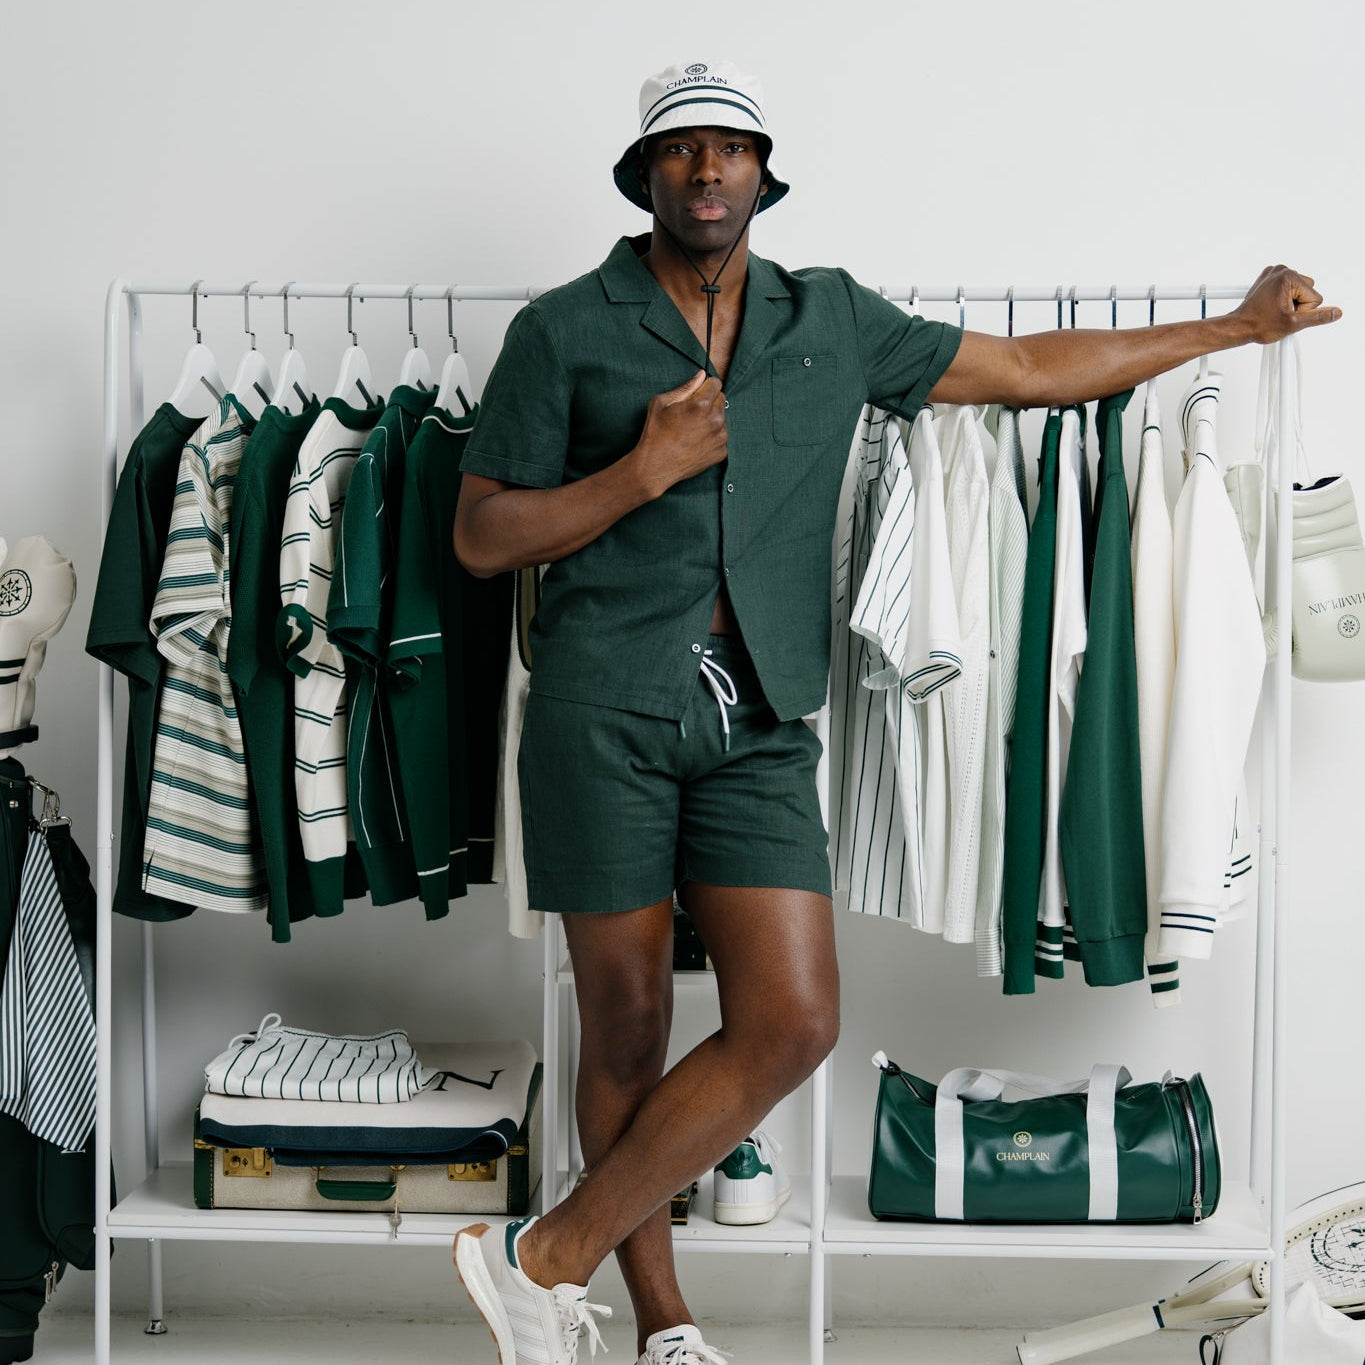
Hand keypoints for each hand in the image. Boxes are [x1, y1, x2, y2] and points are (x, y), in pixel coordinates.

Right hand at [632, 369, 728, 497]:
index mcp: (701, 405)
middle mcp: (715, 420)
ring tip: (692, 430)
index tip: (698, 392)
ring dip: (711, 420)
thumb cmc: (655, 433)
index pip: (716, 383)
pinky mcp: (721, 452)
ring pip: (722, 419)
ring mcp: (720, 438)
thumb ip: (685, 387)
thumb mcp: (661, 403)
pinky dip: (712, 437)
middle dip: (709, 401)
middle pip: (721, 399)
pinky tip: (696, 443)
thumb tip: (701, 375)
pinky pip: (720, 437)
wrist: (655, 467)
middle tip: (692, 413)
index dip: (705, 386)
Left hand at [1233, 264, 1341, 342]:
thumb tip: (1336, 312)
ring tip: (1274, 311)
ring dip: (1290, 302)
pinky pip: (1287, 288)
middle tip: (1280, 313)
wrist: (1238, 327)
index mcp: (1288, 277)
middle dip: (1297, 305)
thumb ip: (1317, 317)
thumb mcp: (1293, 323)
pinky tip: (1272, 306)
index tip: (1286, 315)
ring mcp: (1273, 273)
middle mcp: (1281, 270)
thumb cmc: (1258, 325)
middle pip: (1307, 291)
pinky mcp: (1268, 278)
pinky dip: (1282, 298)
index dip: (1303, 311)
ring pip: (1298, 290)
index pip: (1314, 297)